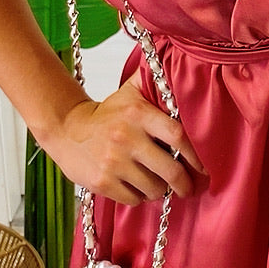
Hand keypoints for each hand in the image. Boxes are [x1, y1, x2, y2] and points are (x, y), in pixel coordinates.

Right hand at [45, 76, 205, 204]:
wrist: (66, 129)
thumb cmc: (106, 114)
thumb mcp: (130, 93)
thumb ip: (154, 83)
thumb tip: (179, 68)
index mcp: (138, 114)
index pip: (178, 136)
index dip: (195, 156)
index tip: (202, 168)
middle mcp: (127, 137)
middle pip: (170, 170)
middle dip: (183, 184)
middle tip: (187, 188)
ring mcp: (113, 162)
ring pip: (153, 188)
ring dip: (159, 190)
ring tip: (157, 184)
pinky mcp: (102, 182)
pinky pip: (134, 199)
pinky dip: (139, 197)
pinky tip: (136, 188)